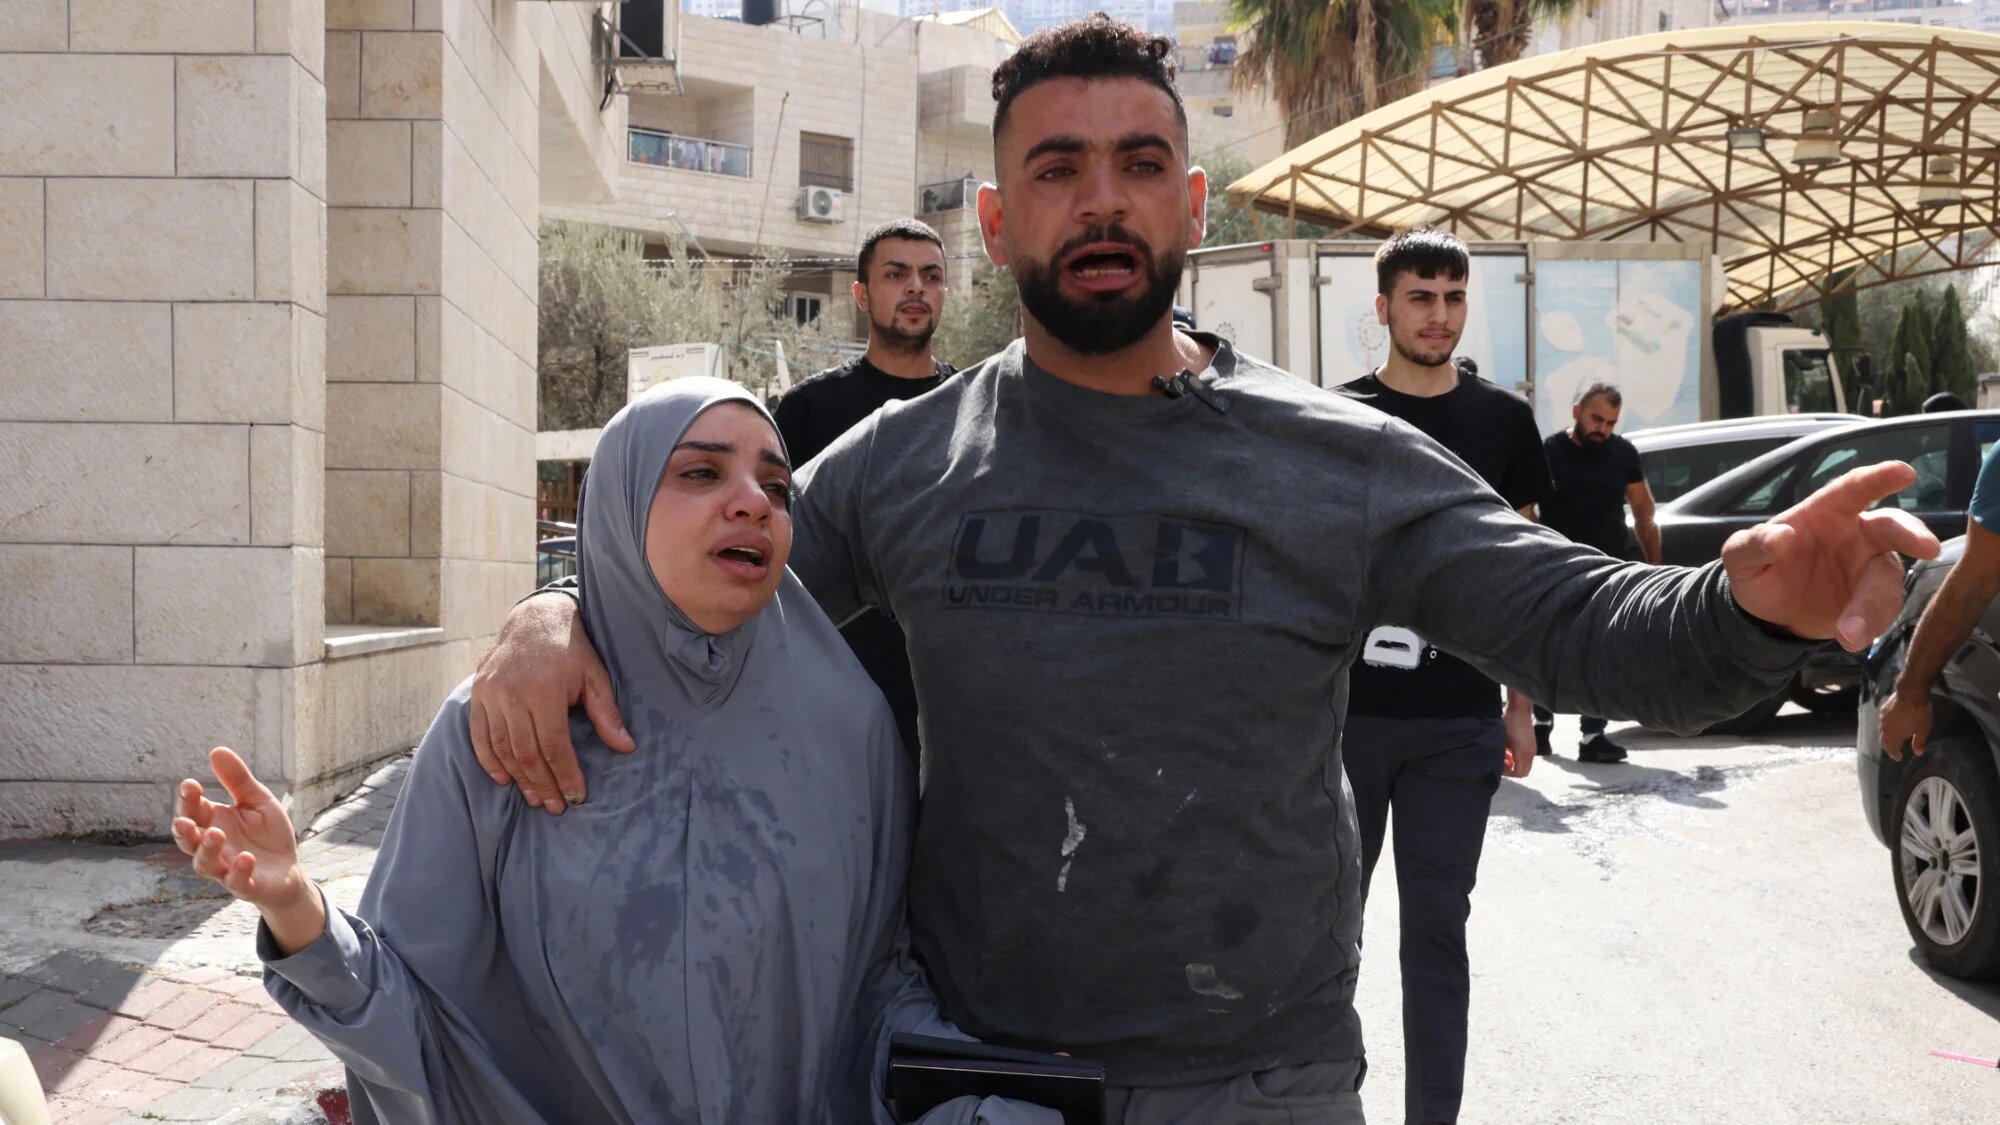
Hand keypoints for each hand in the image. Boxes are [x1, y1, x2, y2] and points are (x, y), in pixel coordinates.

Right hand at [172, 748, 322, 955]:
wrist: (289, 870)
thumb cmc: (267, 835)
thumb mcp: (258, 801)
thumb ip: (238, 781)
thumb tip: (217, 750)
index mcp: (214, 822)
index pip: (193, 811)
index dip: (188, 800)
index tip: (190, 785)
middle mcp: (213, 847)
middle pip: (189, 840)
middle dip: (183, 830)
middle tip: (183, 820)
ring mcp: (226, 868)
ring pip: (205, 864)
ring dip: (207, 850)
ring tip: (216, 834)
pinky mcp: (245, 885)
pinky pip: (237, 882)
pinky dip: (239, 871)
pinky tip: (246, 858)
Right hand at [469, 592, 633, 813]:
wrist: (535, 618)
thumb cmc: (570, 650)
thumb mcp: (594, 676)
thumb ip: (606, 713)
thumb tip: (625, 747)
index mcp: (543, 690)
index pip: (554, 745)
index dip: (565, 774)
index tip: (576, 796)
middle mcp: (512, 693)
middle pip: (526, 752)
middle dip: (543, 784)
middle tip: (557, 807)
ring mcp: (490, 693)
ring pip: (502, 748)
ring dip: (519, 778)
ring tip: (536, 799)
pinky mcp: (478, 693)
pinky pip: (479, 735)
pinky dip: (489, 760)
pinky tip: (504, 779)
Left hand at [1502, 702, 1535, 777]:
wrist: (1520, 709)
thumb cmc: (1509, 722)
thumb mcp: (1502, 738)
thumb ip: (1502, 753)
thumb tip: (1497, 762)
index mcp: (1523, 752)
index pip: (1519, 773)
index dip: (1508, 773)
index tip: (1500, 765)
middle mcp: (1530, 753)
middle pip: (1524, 772)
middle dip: (1512, 770)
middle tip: (1503, 763)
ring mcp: (1533, 749)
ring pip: (1525, 765)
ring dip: (1515, 764)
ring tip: (1506, 756)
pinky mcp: (1532, 745)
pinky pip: (1527, 758)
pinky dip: (1519, 758)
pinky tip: (1510, 750)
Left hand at [1723, 462, 1939, 651]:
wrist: (1766, 614)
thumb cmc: (1759, 569)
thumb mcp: (1740, 557)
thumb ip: (1754, 544)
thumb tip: (1780, 535)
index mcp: (1825, 512)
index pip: (1853, 489)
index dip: (1878, 478)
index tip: (1904, 472)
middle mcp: (1856, 535)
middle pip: (1891, 527)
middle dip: (1911, 534)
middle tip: (1927, 548)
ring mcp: (1868, 568)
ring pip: (1887, 579)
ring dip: (1873, 606)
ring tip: (1849, 633)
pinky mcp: (1874, 600)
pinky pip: (1883, 610)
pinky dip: (1870, 625)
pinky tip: (1851, 639)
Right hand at [1877, 685, 1932, 760]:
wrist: (1911, 694)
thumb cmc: (1918, 714)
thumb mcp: (1922, 730)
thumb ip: (1919, 743)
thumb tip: (1919, 753)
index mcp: (1895, 736)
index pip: (1891, 749)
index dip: (1894, 754)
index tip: (1899, 757)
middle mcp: (1886, 729)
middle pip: (1884, 741)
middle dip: (1888, 747)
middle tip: (1894, 749)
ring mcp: (1883, 718)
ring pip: (1882, 730)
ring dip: (1887, 735)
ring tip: (1893, 736)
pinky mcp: (1884, 709)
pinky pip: (1883, 720)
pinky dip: (1887, 725)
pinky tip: (1892, 722)